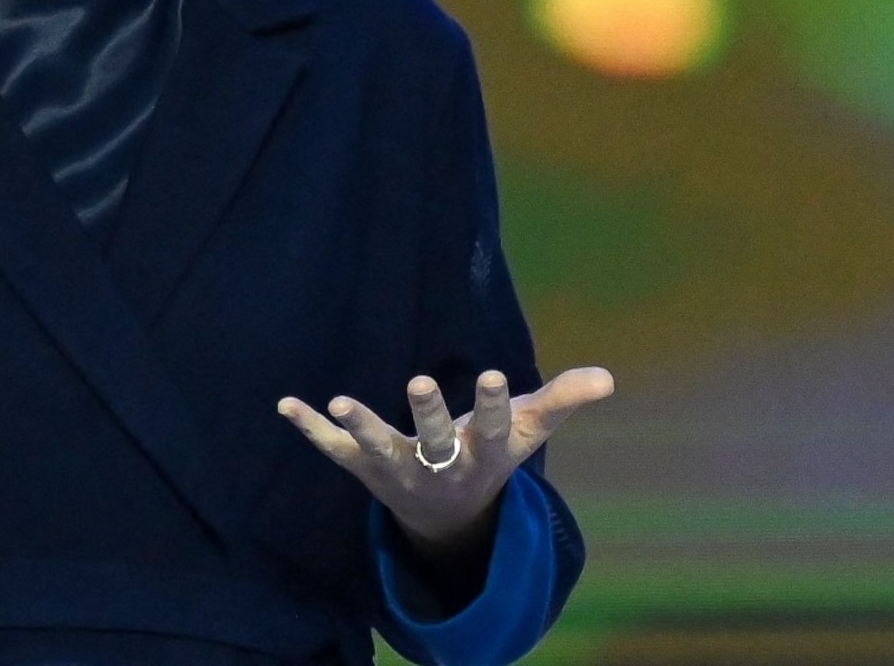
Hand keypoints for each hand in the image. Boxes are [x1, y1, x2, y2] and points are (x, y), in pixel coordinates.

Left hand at [276, 365, 613, 553]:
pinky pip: (334, 453)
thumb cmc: (490, 456)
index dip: (494, 404)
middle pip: (435, 441)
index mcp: (483, 454)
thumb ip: (563, 401)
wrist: (447, 518)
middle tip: (420, 381)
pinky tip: (286, 404)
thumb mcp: (528, 431)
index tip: (495, 375)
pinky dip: (310, 431)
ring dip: (361, 427)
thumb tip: (607, 378)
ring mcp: (399, 470)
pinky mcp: (365, 470)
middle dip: (428, 415)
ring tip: (340, 401)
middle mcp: (440, 466)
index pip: (493, 427)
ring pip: (379, 451)